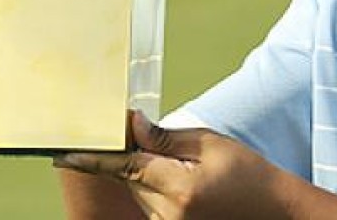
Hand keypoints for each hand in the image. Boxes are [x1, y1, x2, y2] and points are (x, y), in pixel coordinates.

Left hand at [55, 112, 285, 219]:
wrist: (272, 210)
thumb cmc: (247, 173)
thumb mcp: (210, 144)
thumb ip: (165, 138)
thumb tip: (131, 126)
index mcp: (179, 189)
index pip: (126, 167)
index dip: (94, 158)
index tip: (64, 153)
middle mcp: (168, 215)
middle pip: (131, 178)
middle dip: (137, 157)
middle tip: (165, 143)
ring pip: (139, 192)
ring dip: (149, 175)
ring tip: (191, 170)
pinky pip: (150, 205)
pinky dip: (157, 189)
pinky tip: (188, 184)